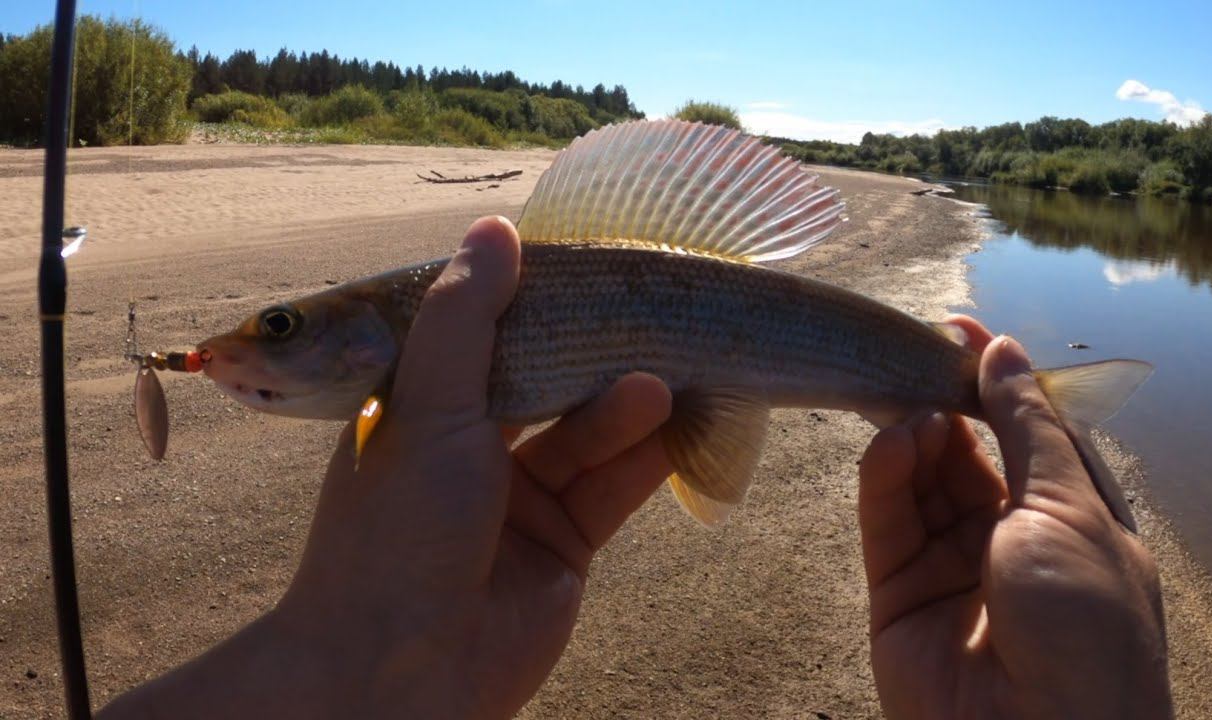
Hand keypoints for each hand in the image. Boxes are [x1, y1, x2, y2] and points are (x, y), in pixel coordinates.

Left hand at [99, 217, 673, 718]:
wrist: (400, 675)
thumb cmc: (396, 531)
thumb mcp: (426, 407)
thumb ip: (465, 318)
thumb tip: (494, 228)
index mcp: (421, 405)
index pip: (485, 332)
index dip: (535, 298)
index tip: (590, 263)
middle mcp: (470, 446)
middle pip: (546, 379)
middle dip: (594, 352)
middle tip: (647, 315)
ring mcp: (519, 496)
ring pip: (587, 431)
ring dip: (624, 404)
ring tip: (662, 380)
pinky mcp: (566, 542)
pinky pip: (614, 485)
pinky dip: (646, 453)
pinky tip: (672, 419)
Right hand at [857, 316, 1171, 719]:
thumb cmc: (1083, 622)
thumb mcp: (1071, 508)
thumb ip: (1026, 426)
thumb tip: (1004, 350)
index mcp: (1072, 518)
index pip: (1027, 432)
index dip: (996, 382)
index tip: (959, 328)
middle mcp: (1011, 538)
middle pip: (967, 450)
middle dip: (943, 399)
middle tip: (911, 351)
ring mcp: (952, 566)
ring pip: (921, 480)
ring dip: (913, 434)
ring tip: (905, 403)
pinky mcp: (898, 592)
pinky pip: (886, 520)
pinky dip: (884, 476)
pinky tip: (890, 442)